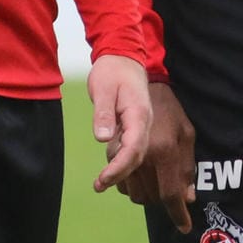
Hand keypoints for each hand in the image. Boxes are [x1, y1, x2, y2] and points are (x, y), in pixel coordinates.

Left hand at [88, 55, 152, 192]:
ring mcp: (141, 125)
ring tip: (100, 183)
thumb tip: (102, 138)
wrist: (123, 57)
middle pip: (137, 156)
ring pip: (136, 154)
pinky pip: (132, 149)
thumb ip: (103, 114)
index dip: (120, 167)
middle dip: (120, 174)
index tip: (103, 179)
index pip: (134, 148)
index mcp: (138, 114)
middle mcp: (144, 122)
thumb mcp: (102, 88)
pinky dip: (122, 161)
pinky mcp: (135, 126)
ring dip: (121, 171)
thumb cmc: (112, 70)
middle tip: (98, 185)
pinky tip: (109, 168)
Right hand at [117, 81, 196, 233]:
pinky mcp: (112, 152)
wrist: (134, 81)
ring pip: (135, 194)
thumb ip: (187, 166)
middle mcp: (143, 156)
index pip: (171, 192)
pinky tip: (141, 172)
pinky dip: (132, 185)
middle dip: (162, 199)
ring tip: (157, 177)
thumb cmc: (168, 107)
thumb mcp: (186, 132)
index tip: (184, 227)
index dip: (178, 214)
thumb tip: (188, 196)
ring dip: (147, 193)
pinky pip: (122, 184)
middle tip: (171, 188)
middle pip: (151, 197)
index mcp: (164, 150)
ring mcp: (124, 154)